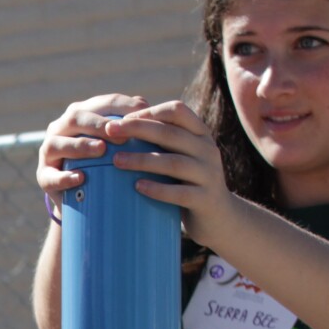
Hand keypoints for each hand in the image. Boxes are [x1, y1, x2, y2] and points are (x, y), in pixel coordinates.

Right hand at [38, 94, 149, 204]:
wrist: (84, 197)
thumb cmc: (108, 163)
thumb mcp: (119, 143)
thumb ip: (133, 128)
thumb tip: (155, 113)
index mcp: (83, 113)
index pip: (103, 102)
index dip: (122, 105)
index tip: (143, 113)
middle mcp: (61, 128)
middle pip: (77, 117)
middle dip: (100, 123)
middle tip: (122, 135)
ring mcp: (49, 151)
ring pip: (58, 143)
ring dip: (81, 145)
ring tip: (101, 150)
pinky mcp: (43, 176)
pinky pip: (51, 176)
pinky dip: (65, 177)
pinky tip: (80, 178)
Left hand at [104, 101, 236, 245]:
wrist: (219, 217)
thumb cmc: (188, 182)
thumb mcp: (180, 156)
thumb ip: (163, 142)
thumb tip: (121, 126)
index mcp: (200, 135)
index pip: (177, 111)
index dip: (149, 112)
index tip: (122, 119)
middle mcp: (207, 150)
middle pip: (171, 133)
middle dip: (139, 129)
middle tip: (110, 131)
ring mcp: (208, 175)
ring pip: (174, 163)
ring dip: (142, 160)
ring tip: (116, 160)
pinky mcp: (205, 199)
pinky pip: (179, 193)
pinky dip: (158, 189)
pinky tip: (138, 186)